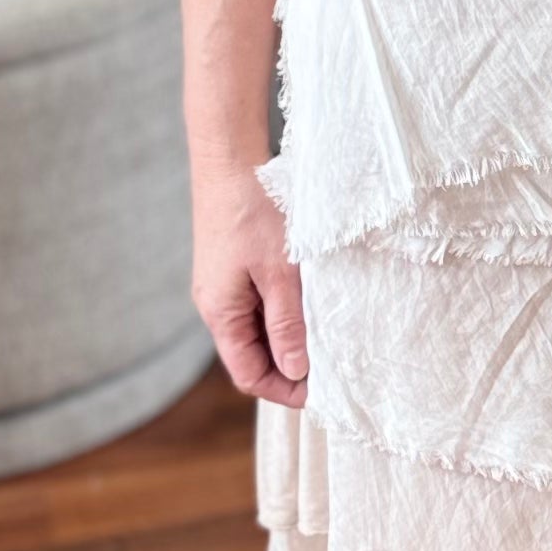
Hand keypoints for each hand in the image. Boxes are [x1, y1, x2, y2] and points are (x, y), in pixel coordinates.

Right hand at [193, 166, 308, 403]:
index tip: (322, 390)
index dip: (285, 390)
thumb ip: (287, 323)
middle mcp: (218, 306)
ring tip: (327, 335)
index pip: (249, 375)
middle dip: (290, 367)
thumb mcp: (279, 271)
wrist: (229, 159)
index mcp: (221, 313)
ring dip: (290, 338)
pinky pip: (260, 305)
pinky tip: (311, 303)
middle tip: (333, 365)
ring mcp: (224, 287)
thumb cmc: (252, 210)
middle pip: (253, 357)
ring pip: (259, 331)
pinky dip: (285, 312)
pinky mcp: (234, 269)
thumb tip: (295, 370)